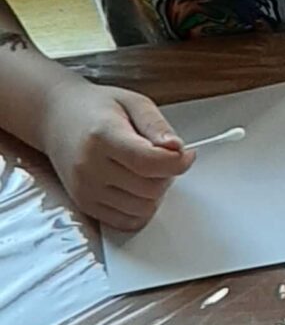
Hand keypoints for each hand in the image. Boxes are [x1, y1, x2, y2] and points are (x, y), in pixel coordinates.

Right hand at [42, 78, 192, 231]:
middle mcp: (90, 166)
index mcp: (102, 136)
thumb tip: (177, 149)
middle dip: (167, 175)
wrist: (57, 118)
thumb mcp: (132, 102)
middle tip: (161, 158)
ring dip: (154, 193)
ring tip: (145, 170)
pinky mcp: (86, 205)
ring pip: (143, 208)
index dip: (178, 162)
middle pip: (151, 188)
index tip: (186, 155)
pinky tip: (136, 186)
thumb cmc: (95, 109)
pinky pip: (127, 221)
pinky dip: (140, 208)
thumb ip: (157, 126)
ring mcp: (85, 189)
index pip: (149, 162)